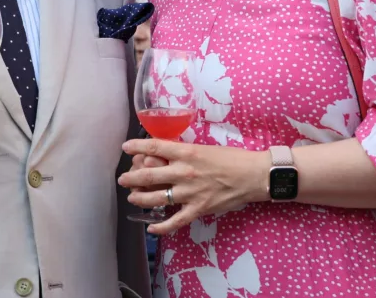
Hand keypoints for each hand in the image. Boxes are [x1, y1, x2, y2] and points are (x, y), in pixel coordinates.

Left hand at [119, 139, 266, 234]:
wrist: (252, 175)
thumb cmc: (231, 158)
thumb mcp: (204, 148)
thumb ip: (184, 153)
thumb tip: (165, 155)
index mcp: (187, 153)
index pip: (155, 147)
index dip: (137, 147)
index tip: (126, 147)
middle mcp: (185, 172)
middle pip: (149, 174)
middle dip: (131, 177)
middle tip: (123, 178)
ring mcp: (190, 193)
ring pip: (156, 198)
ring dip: (140, 198)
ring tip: (132, 197)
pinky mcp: (198, 209)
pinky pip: (175, 221)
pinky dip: (161, 227)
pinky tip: (151, 228)